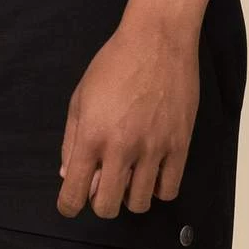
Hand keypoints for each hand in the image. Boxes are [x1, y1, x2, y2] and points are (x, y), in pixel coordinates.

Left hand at [56, 14, 199, 219]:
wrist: (157, 41)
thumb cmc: (114, 63)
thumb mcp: (80, 97)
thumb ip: (71, 139)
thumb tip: (69, 174)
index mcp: (91, 136)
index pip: (74, 193)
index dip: (69, 206)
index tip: (71, 203)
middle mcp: (121, 148)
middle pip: (107, 207)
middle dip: (100, 204)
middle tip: (103, 186)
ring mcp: (153, 149)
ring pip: (140, 204)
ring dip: (130, 196)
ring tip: (129, 176)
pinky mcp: (180, 146)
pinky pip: (169, 190)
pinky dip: (158, 188)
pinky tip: (152, 171)